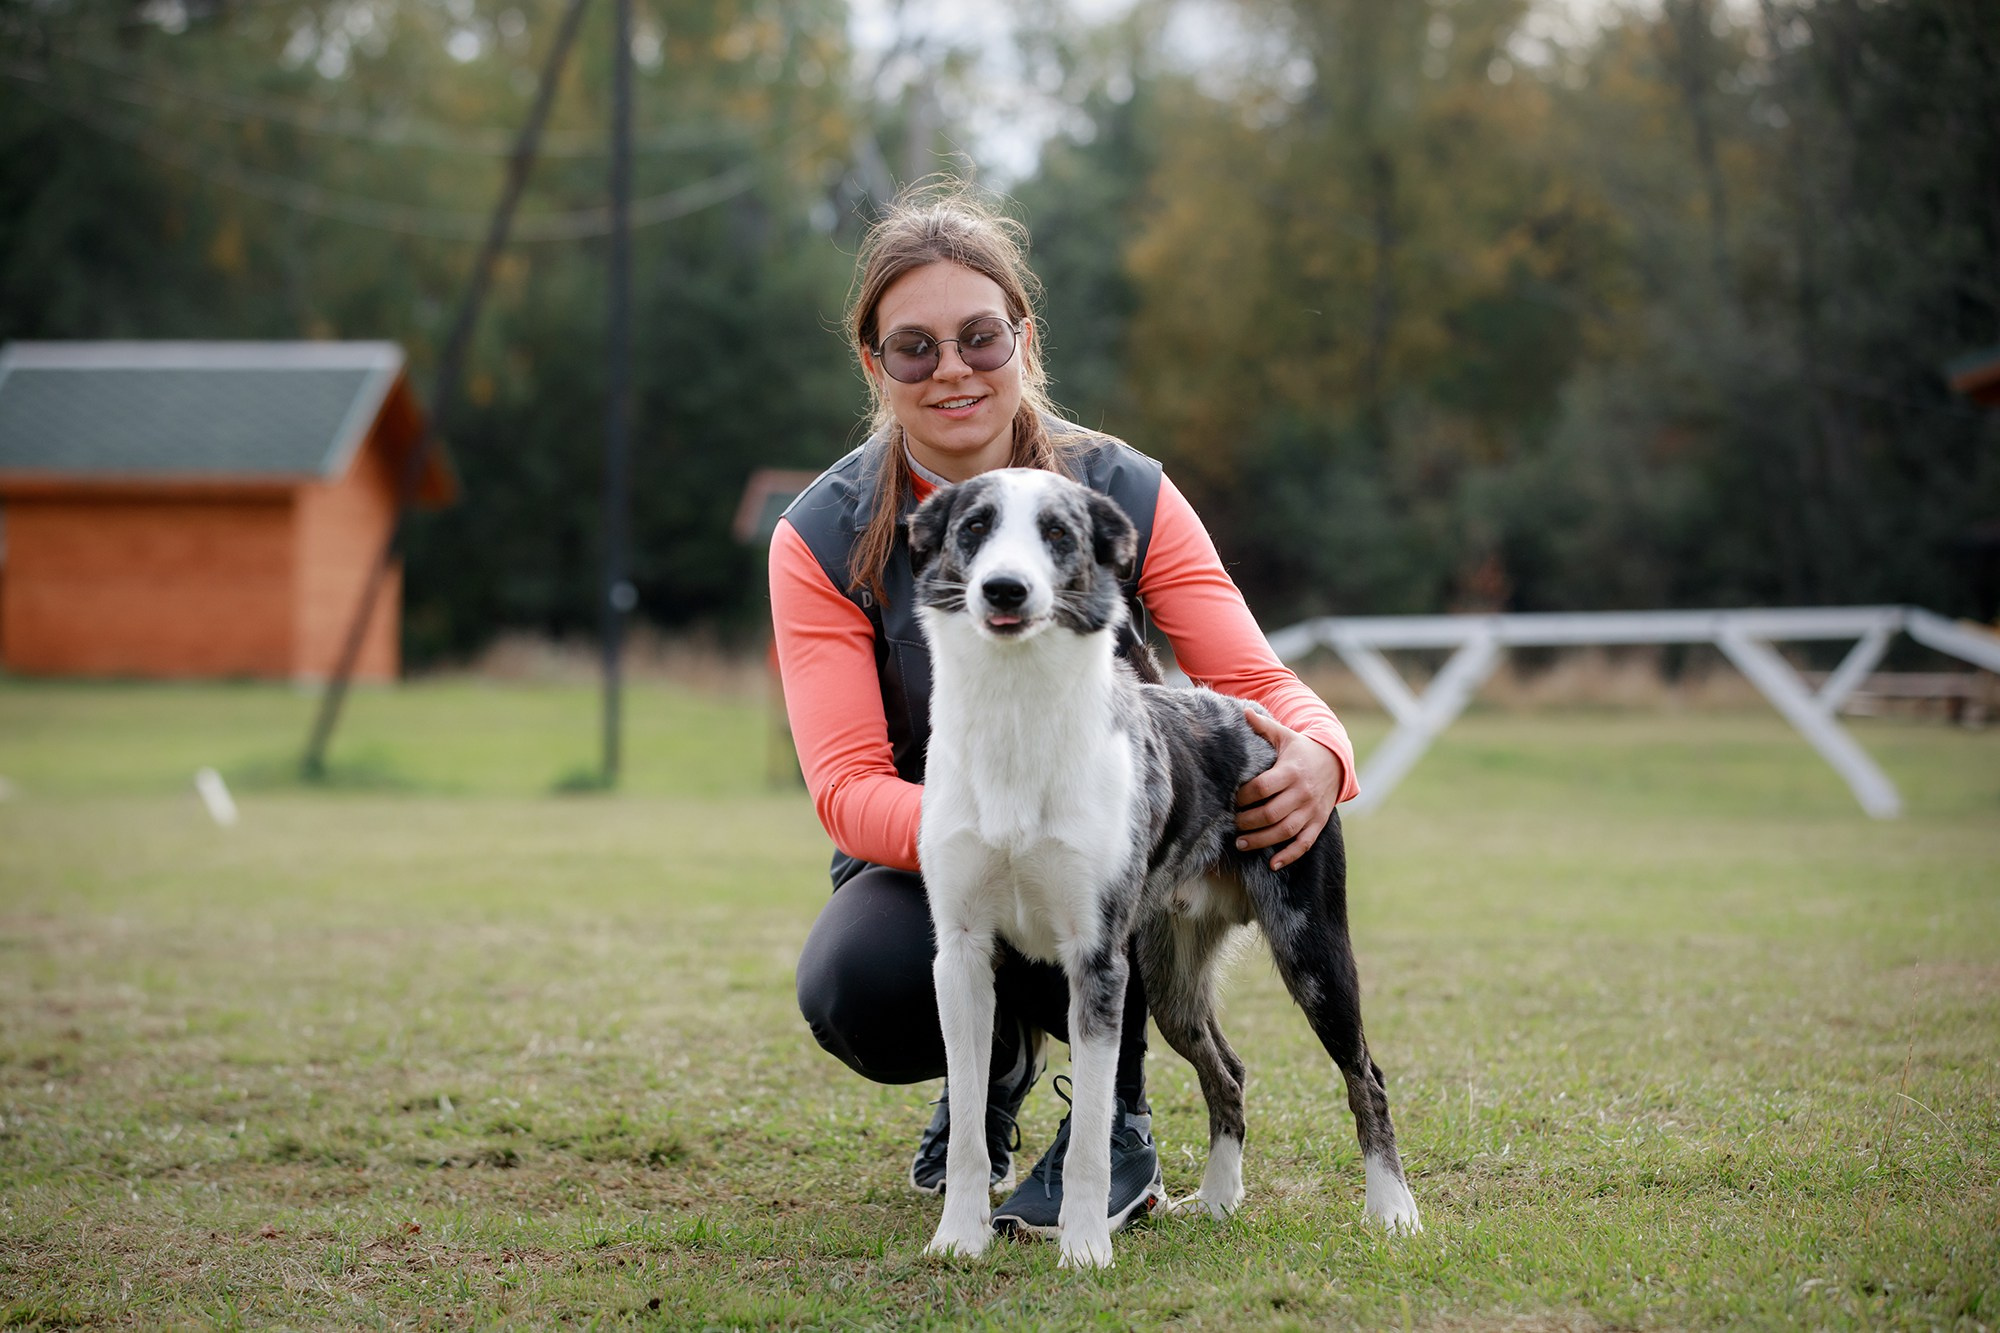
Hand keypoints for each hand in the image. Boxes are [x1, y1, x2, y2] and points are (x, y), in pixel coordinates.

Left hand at [1234, 708, 1339, 870]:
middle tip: (1232, 825)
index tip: (1232, 800)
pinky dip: (1289, 855)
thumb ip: (1263, 726)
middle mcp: (1302, 792)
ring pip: (1285, 830)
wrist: (1335, 762)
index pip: (1263, 788)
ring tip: (1241, 844)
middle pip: (1272, 813)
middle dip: (1248, 822)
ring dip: (1262, 840)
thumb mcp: (1285, 735)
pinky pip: (1304, 843)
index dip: (1244, 797)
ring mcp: (1311, 810)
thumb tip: (1242, 711)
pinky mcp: (1318, 822)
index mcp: (1290, 771)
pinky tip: (1272, 864)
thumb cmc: (1302, 749)